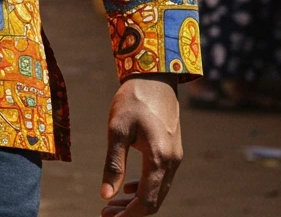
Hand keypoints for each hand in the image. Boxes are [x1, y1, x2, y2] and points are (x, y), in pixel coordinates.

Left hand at [100, 75, 182, 215]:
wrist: (155, 77)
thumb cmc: (133, 99)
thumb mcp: (117, 130)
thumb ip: (113, 164)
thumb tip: (105, 195)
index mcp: (159, 158)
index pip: (147, 200)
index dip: (129, 215)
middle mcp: (172, 161)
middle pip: (154, 200)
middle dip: (130, 212)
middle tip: (105, 214)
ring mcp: (175, 156)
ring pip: (158, 190)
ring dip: (136, 201)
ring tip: (111, 204)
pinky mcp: (172, 150)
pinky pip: (161, 178)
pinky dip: (144, 187)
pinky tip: (127, 188)